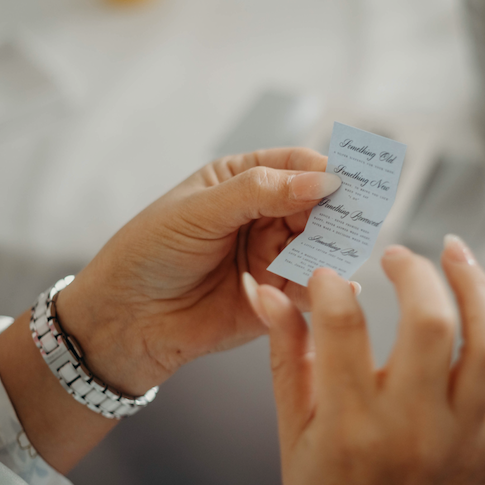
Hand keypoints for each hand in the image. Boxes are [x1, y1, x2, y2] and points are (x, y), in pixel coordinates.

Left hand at [56, 147, 342, 395]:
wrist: (125, 320)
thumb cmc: (149, 253)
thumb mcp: (200, 211)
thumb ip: (260, 193)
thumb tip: (322, 180)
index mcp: (242, 181)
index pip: (296, 164)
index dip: (324, 169)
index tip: (348, 179)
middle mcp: (263, 215)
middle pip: (318, 205)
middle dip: (338, 210)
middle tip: (360, 218)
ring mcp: (273, 255)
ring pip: (320, 246)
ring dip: (334, 249)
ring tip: (343, 253)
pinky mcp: (277, 296)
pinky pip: (310, 288)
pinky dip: (325, 288)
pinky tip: (338, 287)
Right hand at [248, 237, 484, 484]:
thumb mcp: (293, 432)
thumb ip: (284, 354)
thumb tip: (265, 291)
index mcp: (351, 423)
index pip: (342, 322)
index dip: (330, 283)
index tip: (328, 275)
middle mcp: (412, 426)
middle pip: (429, 322)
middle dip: (412, 271)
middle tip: (395, 255)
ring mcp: (462, 437)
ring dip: (479, 288)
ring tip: (456, 254)